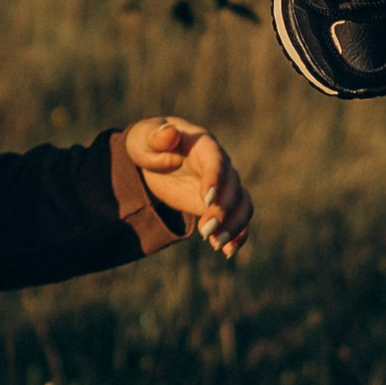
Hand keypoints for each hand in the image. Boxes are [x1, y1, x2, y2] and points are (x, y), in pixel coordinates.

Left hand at [124, 114, 252, 260]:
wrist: (153, 158)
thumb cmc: (147, 144)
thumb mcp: (143, 138)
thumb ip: (155, 136)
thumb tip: (168, 132)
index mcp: (203, 145)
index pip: (216, 160)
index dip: (215, 179)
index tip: (206, 200)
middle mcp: (219, 164)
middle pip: (233, 186)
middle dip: (223, 210)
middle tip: (204, 231)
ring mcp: (222, 185)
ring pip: (242, 204)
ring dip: (234, 225)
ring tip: (216, 245)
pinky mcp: (220, 204)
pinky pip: (238, 218)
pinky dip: (238, 234)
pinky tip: (228, 252)